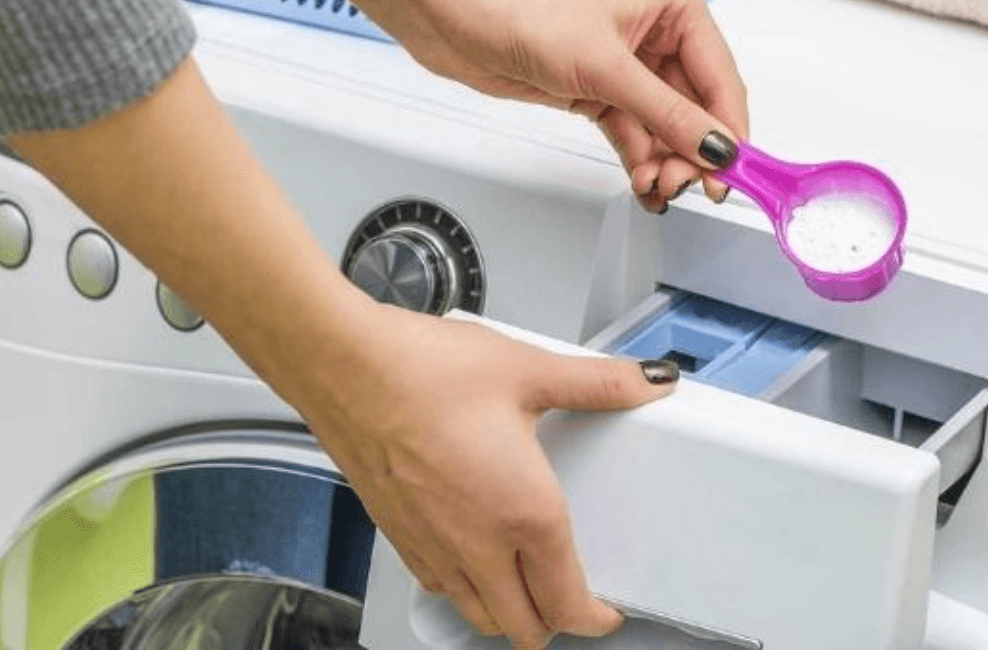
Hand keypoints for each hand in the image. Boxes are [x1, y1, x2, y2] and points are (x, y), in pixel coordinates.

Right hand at [298, 305, 678, 648]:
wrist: (343, 365)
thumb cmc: (423, 370)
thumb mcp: (527, 370)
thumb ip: (598, 384)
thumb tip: (646, 383)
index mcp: (522, 513)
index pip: (568, 603)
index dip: (597, 618)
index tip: (606, 611)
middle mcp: (476, 544)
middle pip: (524, 628)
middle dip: (557, 623)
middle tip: (573, 595)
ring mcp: (430, 546)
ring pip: (478, 616)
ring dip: (509, 611)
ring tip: (525, 580)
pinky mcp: (396, 534)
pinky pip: (439, 587)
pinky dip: (465, 588)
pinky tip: (469, 547)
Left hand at [396, 0, 749, 211]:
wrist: (462, 21)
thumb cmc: (527, 14)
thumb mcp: (607, 68)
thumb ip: (666, 113)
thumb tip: (716, 146)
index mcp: (674, 7)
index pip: (720, 79)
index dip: (728, 130)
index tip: (732, 173)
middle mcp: (657, 35)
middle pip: (695, 109)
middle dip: (691, 153)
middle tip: (682, 186)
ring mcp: (628, 67)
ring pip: (664, 127)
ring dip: (664, 163)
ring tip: (656, 189)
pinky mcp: (599, 92)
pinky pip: (634, 134)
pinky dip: (639, 160)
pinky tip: (642, 184)